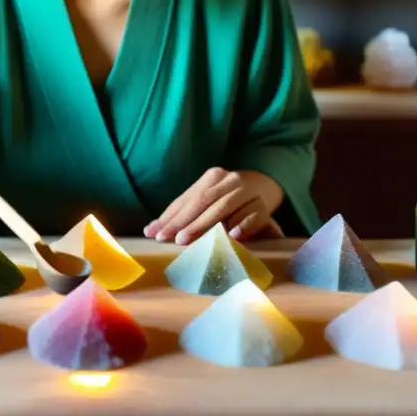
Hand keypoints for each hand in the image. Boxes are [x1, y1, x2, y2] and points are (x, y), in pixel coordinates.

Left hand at [143, 167, 284, 245]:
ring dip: (205, 224)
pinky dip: (242, 225)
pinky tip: (232, 236)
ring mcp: (248, 192)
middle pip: (203, 201)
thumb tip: (150, 230)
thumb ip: (182, 213)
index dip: (171, 216)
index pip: (188, 198)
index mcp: (213, 176)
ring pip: (224, 207)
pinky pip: (253, 215)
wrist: (266, 186)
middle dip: (185, 221)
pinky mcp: (263, 206)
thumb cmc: (229, 199)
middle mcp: (230, 180)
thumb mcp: (208, 200)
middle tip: (171, 238)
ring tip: (188, 238)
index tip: (155, 233)